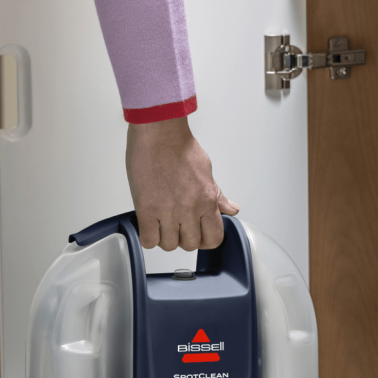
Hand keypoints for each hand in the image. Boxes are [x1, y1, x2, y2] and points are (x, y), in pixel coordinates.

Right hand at [126, 117, 239, 250]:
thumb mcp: (206, 171)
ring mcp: (167, 210)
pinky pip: (149, 240)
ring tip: (161, 224)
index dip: (205, 240)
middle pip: (190, 244)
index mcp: (207, 199)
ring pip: (169, 245)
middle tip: (177, 227)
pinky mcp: (146, 209)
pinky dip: (148, 237)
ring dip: (165, 238)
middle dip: (183, 238)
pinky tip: (149, 225)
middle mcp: (189, 208)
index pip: (214, 238)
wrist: (159, 132)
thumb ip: (217, 195)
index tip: (198, 235)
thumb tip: (231, 209)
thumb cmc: (179, 146)